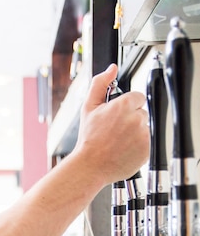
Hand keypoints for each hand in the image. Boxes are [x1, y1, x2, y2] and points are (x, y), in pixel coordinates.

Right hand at [75, 64, 148, 185]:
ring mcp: (143, 135)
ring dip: (135, 132)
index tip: (118, 116)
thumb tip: (111, 69)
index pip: (137, 97)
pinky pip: (147, 143)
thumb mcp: (89, 108)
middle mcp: (136, 119)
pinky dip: (138, 146)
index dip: (127, 106)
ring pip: (145, 127)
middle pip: (142, 112)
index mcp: (123, 106)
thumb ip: (100, 84)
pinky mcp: (147, 149)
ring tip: (119, 141)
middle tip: (116, 130)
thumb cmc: (89, 140)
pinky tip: (124, 149)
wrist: (91, 166)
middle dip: (131, 119)